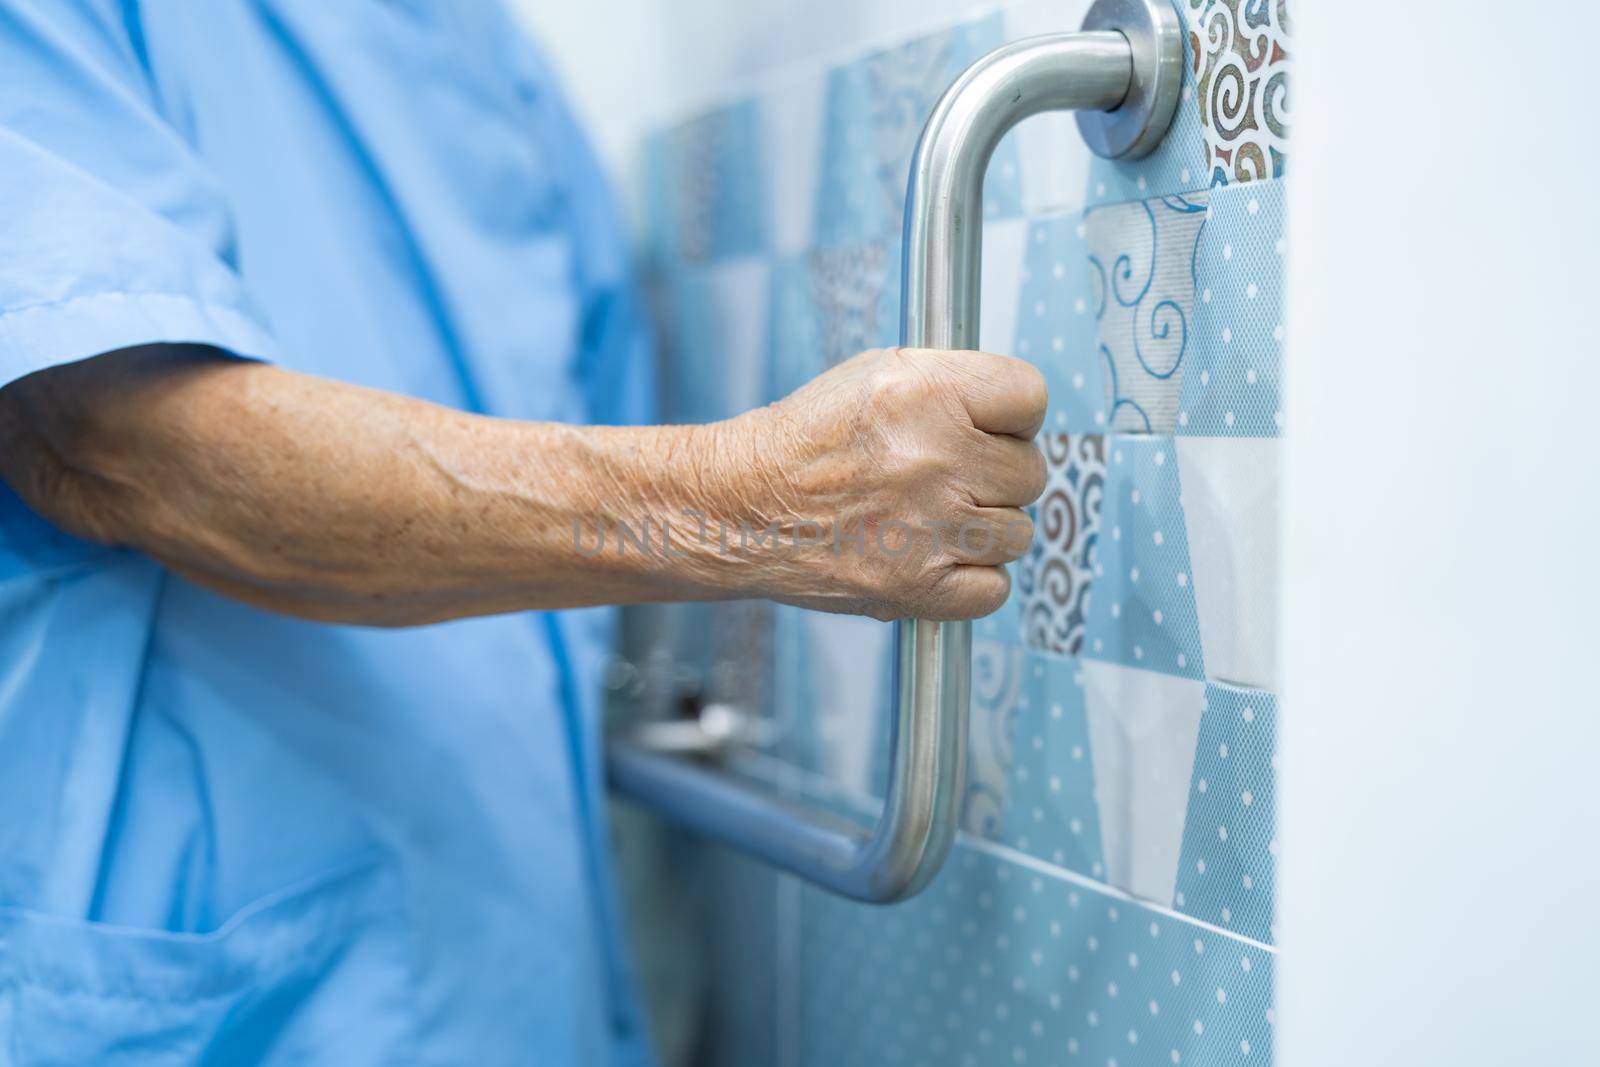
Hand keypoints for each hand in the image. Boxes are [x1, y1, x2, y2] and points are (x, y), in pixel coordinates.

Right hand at [704, 347, 1048, 620]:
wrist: (741, 510)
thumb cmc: (807, 442)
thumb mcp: (876, 376)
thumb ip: (951, 386)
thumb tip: (1014, 413)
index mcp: (924, 393)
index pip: (1030, 397)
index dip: (1011, 416)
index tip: (988, 428)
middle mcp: (933, 457)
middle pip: (1030, 472)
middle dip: (994, 476)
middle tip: (944, 479)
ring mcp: (930, 527)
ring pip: (1018, 533)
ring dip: (983, 530)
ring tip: (931, 518)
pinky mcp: (919, 588)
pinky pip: (994, 588)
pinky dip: (970, 581)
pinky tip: (931, 557)